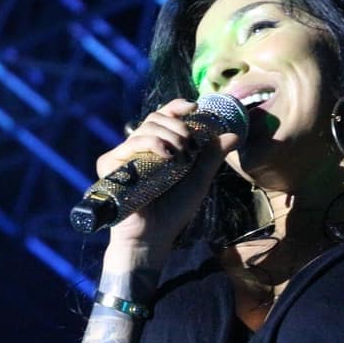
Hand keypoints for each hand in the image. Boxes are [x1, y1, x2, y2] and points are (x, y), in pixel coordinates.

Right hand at [97, 98, 240, 255]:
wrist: (153, 236)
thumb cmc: (174, 211)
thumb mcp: (198, 179)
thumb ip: (212, 157)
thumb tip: (233, 135)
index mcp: (157, 148)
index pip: (163, 117)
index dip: (177, 107)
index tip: (194, 106)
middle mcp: (139, 148)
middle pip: (156, 118)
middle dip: (178, 126)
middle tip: (189, 145)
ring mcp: (124, 155)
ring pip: (146, 127)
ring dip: (169, 135)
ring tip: (180, 155)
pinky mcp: (110, 164)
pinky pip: (131, 143)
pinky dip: (152, 143)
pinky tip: (166, 155)